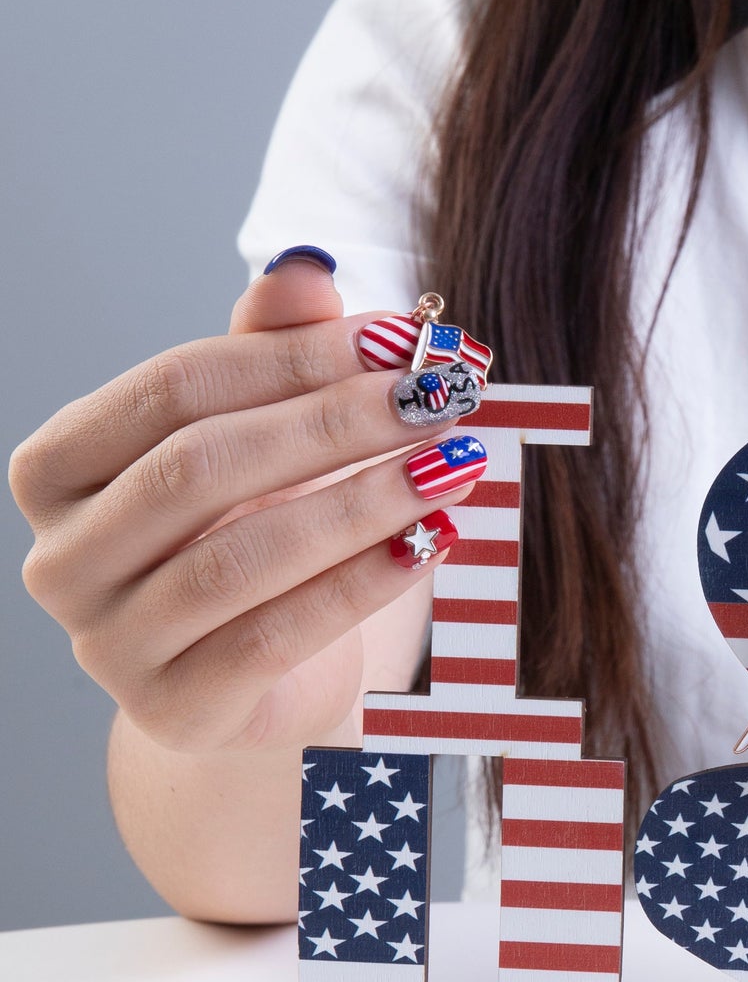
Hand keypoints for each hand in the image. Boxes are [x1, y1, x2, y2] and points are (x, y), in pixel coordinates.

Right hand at [9, 258, 478, 753]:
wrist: (261, 689)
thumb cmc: (253, 543)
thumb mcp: (262, 445)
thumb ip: (271, 357)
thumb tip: (306, 269)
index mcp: (59, 470)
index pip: (173, 390)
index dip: (291, 356)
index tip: (401, 337)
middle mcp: (62, 560)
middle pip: (200, 467)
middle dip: (334, 423)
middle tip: (440, 395)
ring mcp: (109, 646)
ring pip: (239, 556)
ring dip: (362, 500)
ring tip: (454, 461)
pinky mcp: (176, 712)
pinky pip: (278, 635)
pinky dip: (363, 582)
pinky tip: (434, 538)